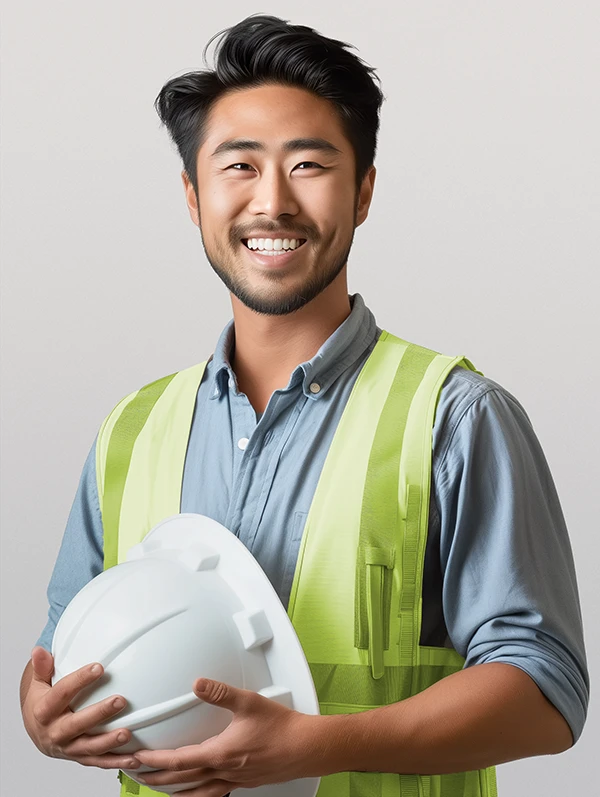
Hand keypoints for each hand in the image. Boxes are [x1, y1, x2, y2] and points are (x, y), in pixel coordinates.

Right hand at [22, 646, 139, 769]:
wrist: (37, 732)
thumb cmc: (42, 702)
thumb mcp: (38, 683)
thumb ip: (42, 667)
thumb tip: (39, 651)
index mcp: (44, 711)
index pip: (62, 693)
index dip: (79, 680)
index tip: (99, 667)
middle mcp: (55, 732)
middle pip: (76, 724)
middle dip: (98, 713)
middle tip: (120, 701)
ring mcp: (68, 748)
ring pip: (89, 747)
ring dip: (109, 742)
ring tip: (128, 733)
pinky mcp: (80, 757)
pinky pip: (99, 762)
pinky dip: (116, 763)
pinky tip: (134, 758)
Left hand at [134, 677, 324, 795]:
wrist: (306, 748)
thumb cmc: (281, 727)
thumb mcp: (249, 702)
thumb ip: (220, 693)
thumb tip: (198, 683)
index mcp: (220, 753)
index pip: (179, 761)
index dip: (155, 761)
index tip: (138, 759)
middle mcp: (224, 772)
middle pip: (182, 781)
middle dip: (157, 779)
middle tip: (138, 776)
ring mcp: (234, 780)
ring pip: (197, 793)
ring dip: (174, 791)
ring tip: (159, 789)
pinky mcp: (245, 782)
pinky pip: (214, 794)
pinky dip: (198, 795)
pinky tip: (197, 792)